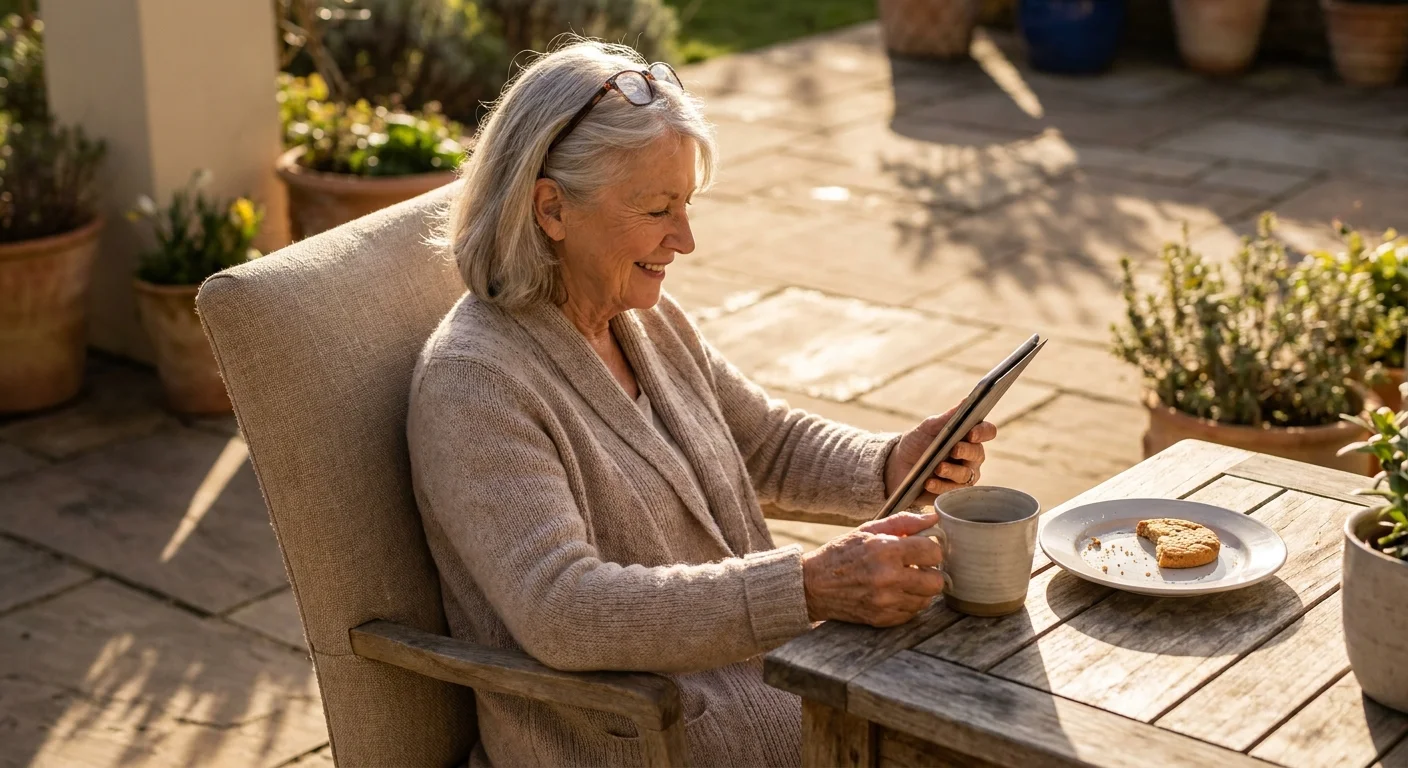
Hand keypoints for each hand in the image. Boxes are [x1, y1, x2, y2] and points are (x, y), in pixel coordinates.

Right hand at [801, 511, 945, 626]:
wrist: (813, 585)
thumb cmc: (841, 553)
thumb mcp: (868, 530)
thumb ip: (903, 522)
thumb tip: (933, 517)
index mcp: (885, 550)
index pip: (933, 552)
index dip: (931, 549)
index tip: (923, 550)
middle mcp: (888, 578)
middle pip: (936, 581)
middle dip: (931, 572)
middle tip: (918, 567)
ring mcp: (885, 602)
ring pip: (927, 599)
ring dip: (920, 589)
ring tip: (904, 580)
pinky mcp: (882, 619)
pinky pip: (912, 613)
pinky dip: (908, 603)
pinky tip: (895, 593)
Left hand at [884, 407, 997, 507]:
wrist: (897, 465)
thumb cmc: (917, 442)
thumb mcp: (929, 427)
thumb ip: (948, 417)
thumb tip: (967, 400)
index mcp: (969, 437)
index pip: (987, 432)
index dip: (983, 432)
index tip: (971, 432)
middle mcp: (971, 457)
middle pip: (978, 454)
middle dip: (966, 451)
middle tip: (954, 449)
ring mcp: (963, 476)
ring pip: (966, 475)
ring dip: (952, 471)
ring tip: (938, 467)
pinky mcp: (951, 492)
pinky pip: (951, 491)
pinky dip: (939, 486)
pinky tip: (928, 482)